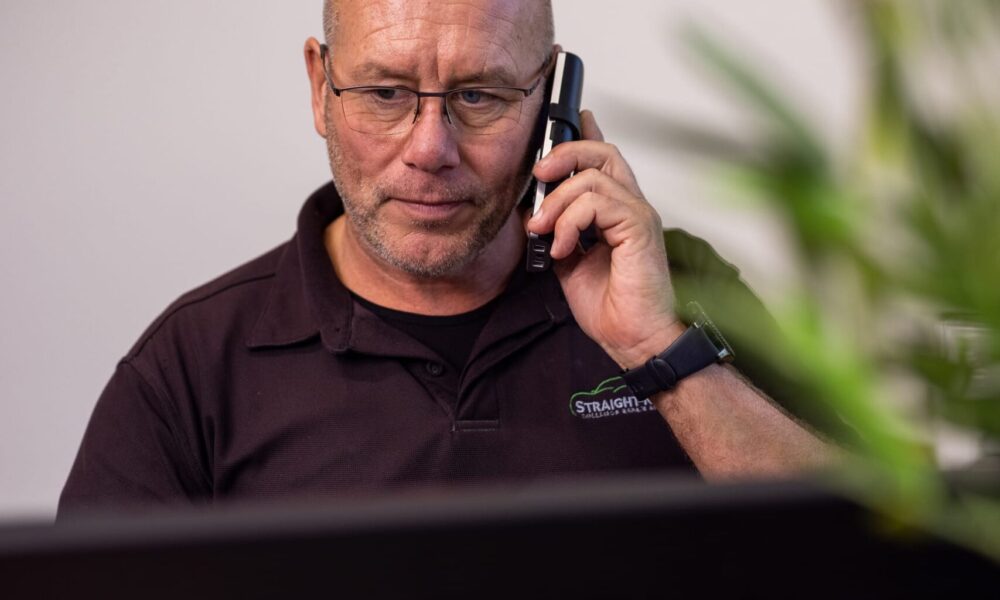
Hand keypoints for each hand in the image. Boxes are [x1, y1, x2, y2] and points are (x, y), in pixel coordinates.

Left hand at [527, 110, 684, 368]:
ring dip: (556, 203)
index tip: (569, 119)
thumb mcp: (569, 262)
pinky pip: (598, 202)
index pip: (603, 160)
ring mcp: (638, 215)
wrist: (632, 338)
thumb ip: (557, 231)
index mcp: (616, 212)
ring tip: (544, 232)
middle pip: (603, 152)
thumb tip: (532, 213)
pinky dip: (571, 222)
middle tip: (538, 176)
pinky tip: (566, 249)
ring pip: (592, 177)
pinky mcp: (640, 227)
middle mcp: (631, 206)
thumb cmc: (610, 306)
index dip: (585, 135)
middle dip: (563, 154)